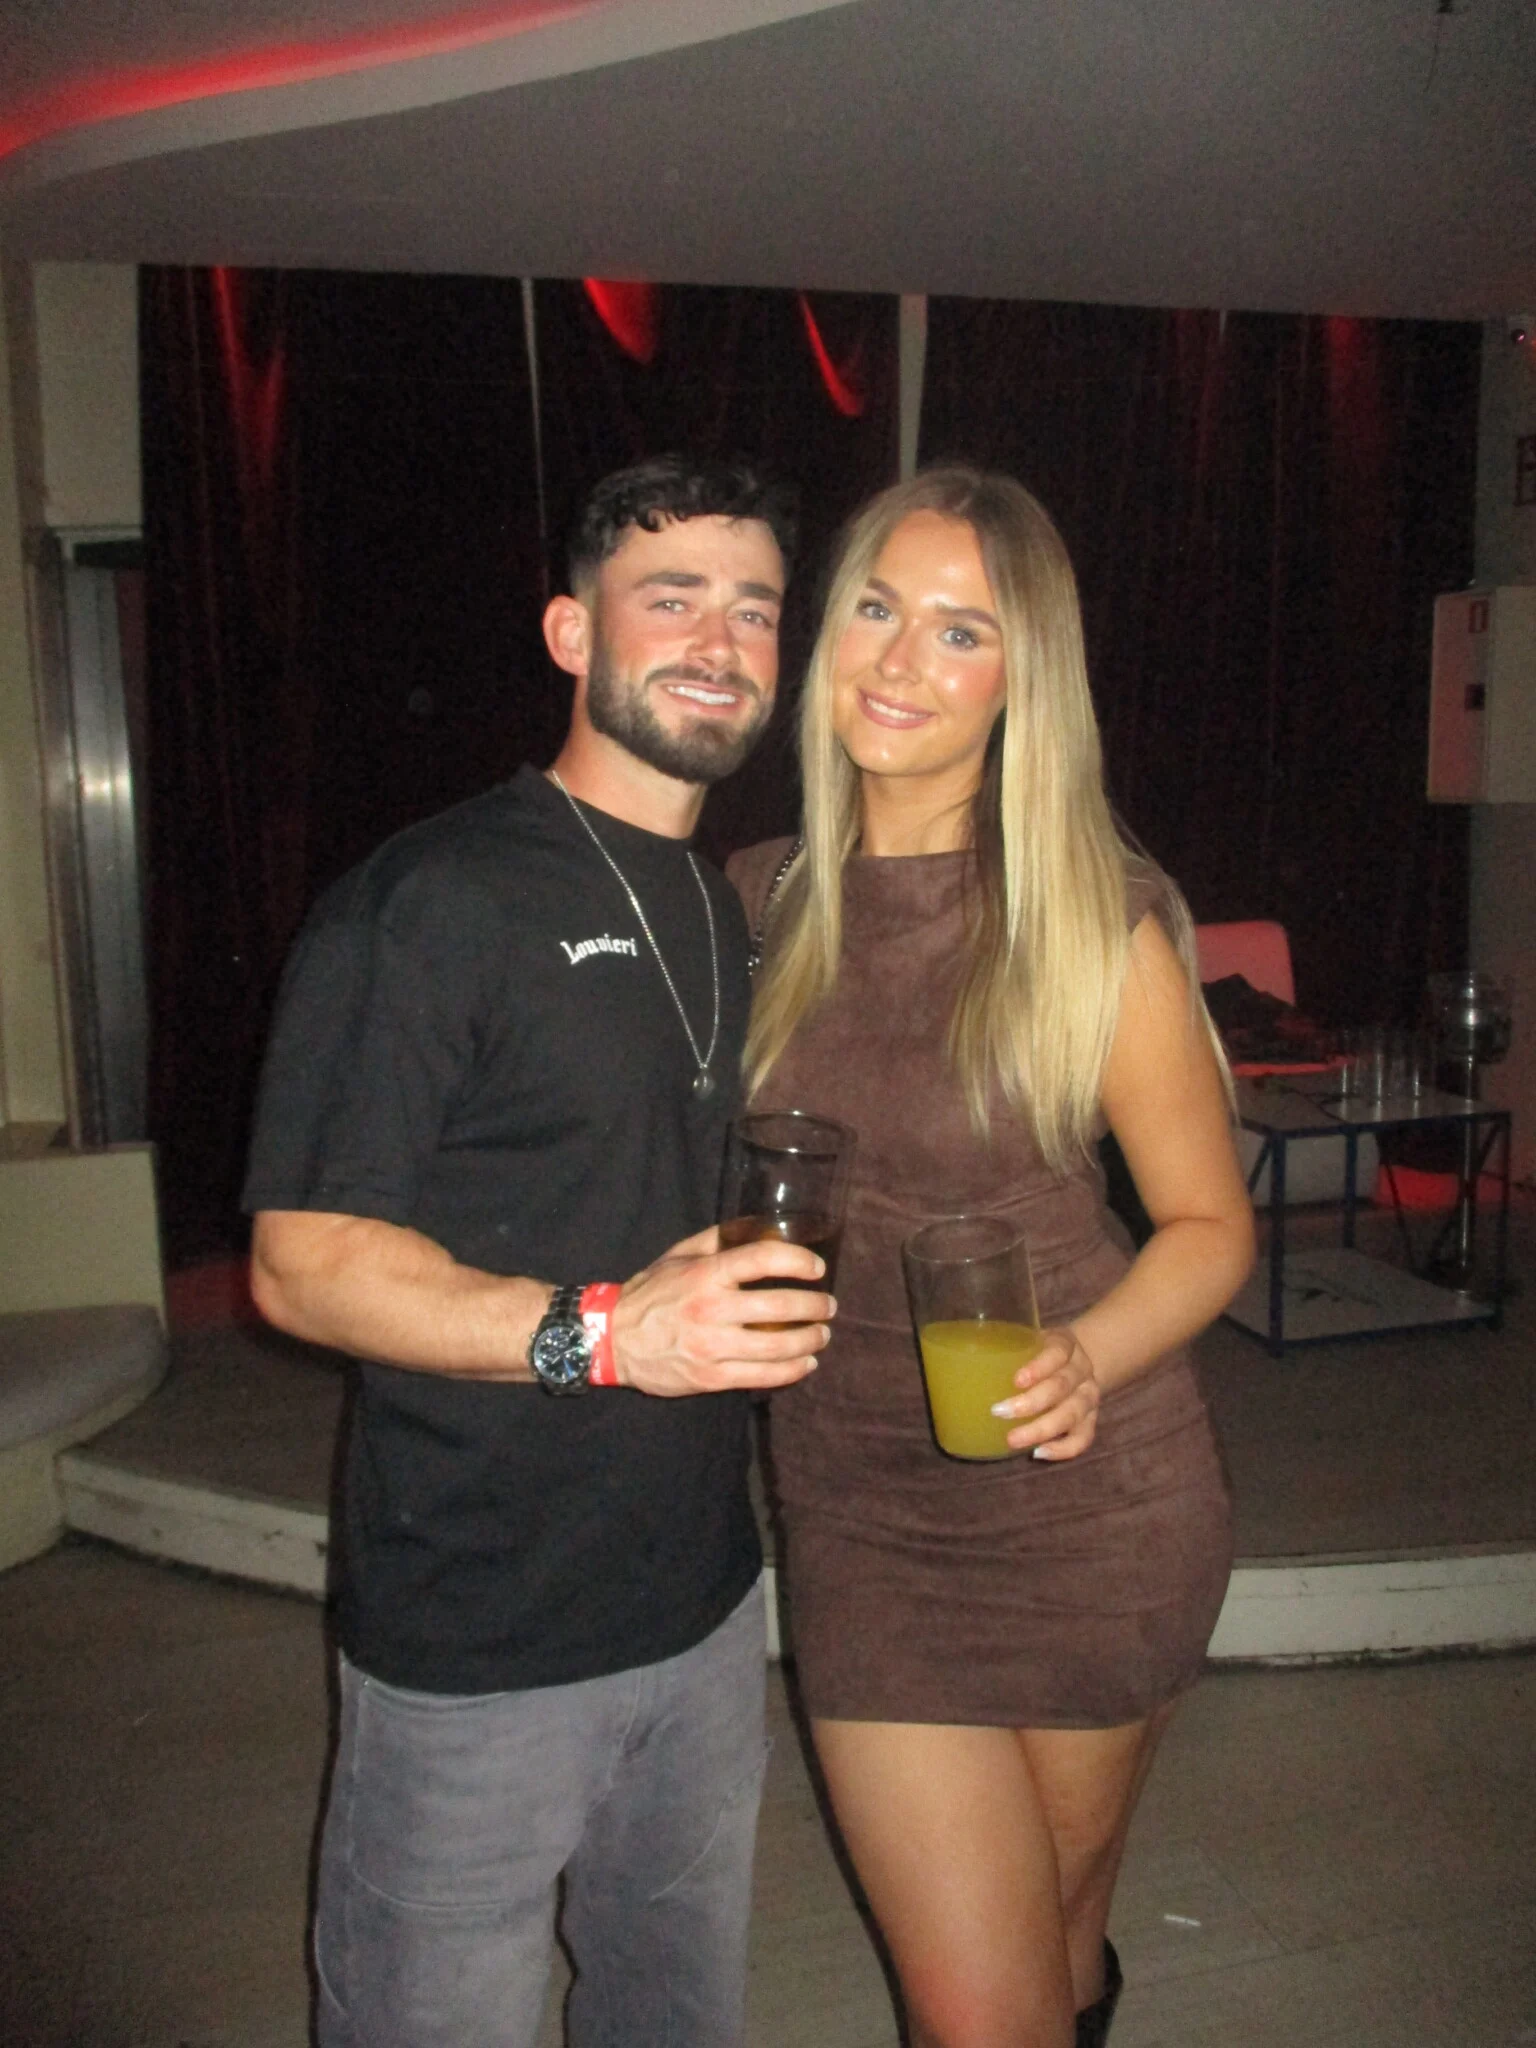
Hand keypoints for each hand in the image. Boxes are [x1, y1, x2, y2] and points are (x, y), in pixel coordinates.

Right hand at [610, 1225, 835, 1396]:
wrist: (611, 1339)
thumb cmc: (650, 1292)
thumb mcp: (678, 1255)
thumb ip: (717, 1240)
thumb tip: (757, 1226)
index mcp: (706, 1274)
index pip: (763, 1259)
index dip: (798, 1261)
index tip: (817, 1268)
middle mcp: (711, 1309)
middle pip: (779, 1307)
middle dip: (814, 1307)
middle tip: (828, 1306)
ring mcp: (712, 1346)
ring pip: (777, 1346)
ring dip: (810, 1340)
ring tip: (822, 1335)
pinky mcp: (711, 1377)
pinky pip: (762, 1377)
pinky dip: (791, 1371)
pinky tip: (805, 1364)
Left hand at [992, 1327, 1099, 1459]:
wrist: (1077, 1361)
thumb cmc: (1038, 1352)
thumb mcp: (1026, 1340)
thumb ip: (1002, 1348)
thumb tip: (947, 1366)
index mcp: (1065, 1345)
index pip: (1057, 1352)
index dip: (1039, 1367)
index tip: (1016, 1380)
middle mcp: (1081, 1371)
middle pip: (1062, 1387)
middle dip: (1032, 1403)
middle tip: (999, 1412)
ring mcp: (1089, 1397)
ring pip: (1072, 1415)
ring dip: (1042, 1429)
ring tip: (1013, 1440)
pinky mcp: (1092, 1420)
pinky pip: (1083, 1438)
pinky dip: (1063, 1449)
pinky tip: (1038, 1453)